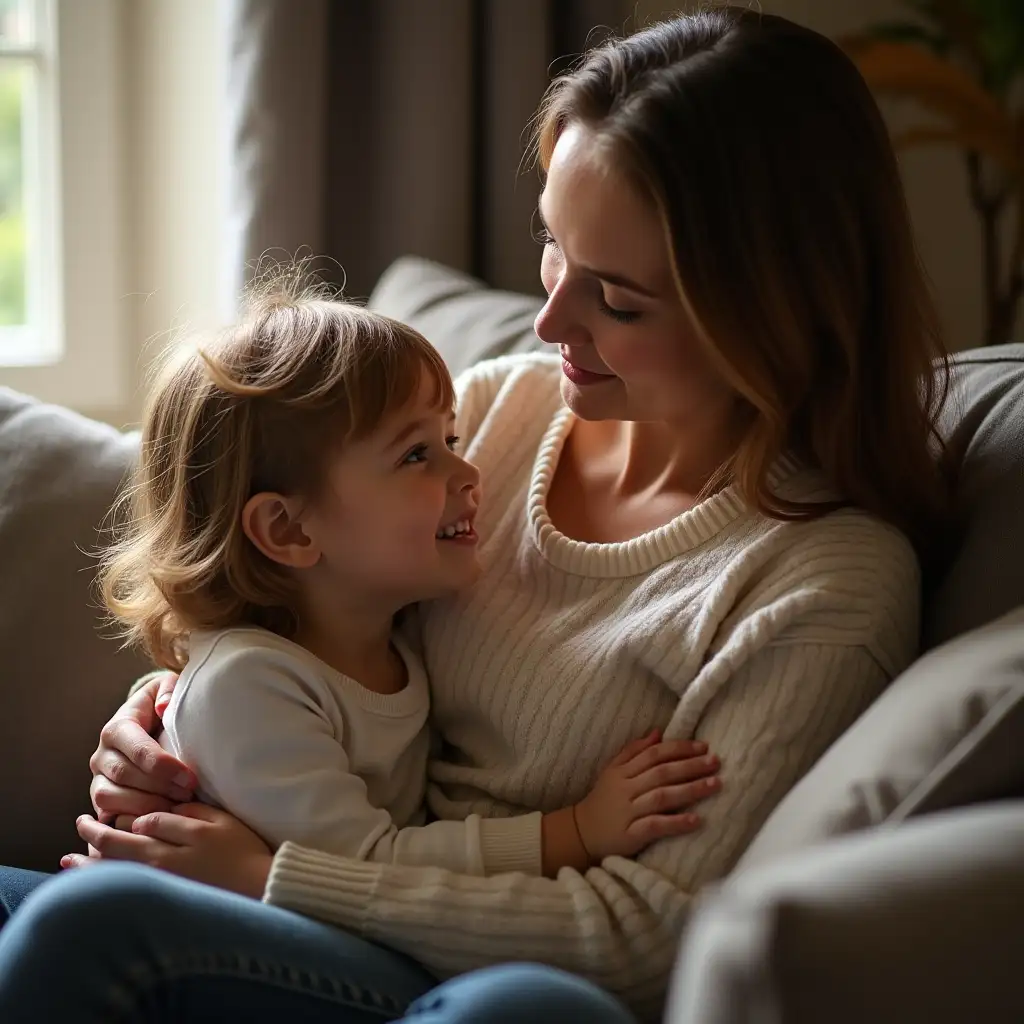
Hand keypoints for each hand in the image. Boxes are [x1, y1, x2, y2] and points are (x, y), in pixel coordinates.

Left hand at [64, 804, 272, 899]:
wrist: (257, 886)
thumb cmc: (241, 849)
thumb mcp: (218, 821)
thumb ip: (185, 814)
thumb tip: (151, 815)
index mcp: (172, 840)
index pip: (133, 823)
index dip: (121, 814)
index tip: (111, 808)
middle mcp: (158, 864)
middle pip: (114, 847)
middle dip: (93, 832)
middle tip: (81, 820)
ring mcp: (156, 884)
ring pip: (112, 871)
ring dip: (87, 862)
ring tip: (69, 857)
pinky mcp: (161, 897)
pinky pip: (123, 887)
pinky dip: (101, 882)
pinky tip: (92, 878)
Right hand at [89, 674, 194, 827]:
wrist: (148, 724)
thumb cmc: (163, 707)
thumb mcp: (168, 688)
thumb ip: (168, 691)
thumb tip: (164, 706)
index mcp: (117, 727)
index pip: (136, 749)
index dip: (163, 766)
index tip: (189, 778)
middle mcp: (101, 754)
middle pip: (124, 776)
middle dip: (158, 787)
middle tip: (188, 794)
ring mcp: (98, 779)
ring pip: (110, 798)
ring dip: (145, 806)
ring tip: (176, 808)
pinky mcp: (101, 800)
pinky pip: (108, 816)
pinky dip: (130, 822)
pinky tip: (157, 823)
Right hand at [573, 729, 720, 859]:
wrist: (580, 833)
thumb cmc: (603, 800)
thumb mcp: (612, 771)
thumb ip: (633, 751)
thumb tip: (658, 733)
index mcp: (622, 771)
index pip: (654, 754)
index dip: (679, 748)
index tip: (704, 746)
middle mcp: (626, 789)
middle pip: (661, 773)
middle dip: (691, 766)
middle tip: (716, 762)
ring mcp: (628, 812)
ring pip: (662, 797)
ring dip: (690, 790)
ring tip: (715, 785)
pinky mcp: (630, 835)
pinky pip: (655, 826)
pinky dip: (676, 822)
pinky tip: (696, 820)